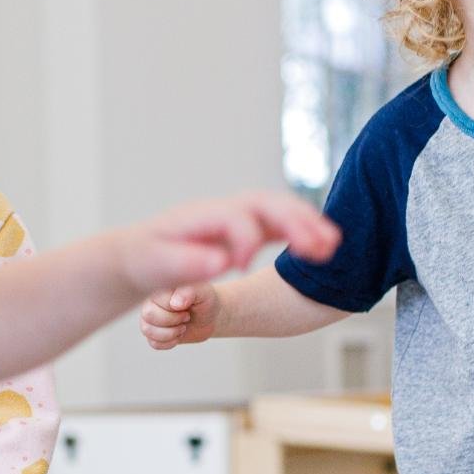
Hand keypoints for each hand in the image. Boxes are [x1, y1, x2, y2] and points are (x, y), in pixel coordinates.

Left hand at [119, 193, 338, 296]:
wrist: (140, 251)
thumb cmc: (146, 258)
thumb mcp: (156, 264)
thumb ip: (186, 264)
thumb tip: (222, 263)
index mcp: (201, 216)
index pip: (234, 217)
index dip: (243, 240)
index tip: (241, 268)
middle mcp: (224, 210)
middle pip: (266, 204)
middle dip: (294, 222)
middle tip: (319, 247)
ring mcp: (238, 216)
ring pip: (279, 210)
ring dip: (307, 224)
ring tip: (333, 245)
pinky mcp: (248, 228)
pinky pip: (281, 222)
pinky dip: (303, 231)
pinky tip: (325, 247)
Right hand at [140, 283, 219, 349]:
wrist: (209, 317)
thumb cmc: (204, 300)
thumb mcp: (203, 292)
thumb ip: (189, 293)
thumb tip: (175, 303)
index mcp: (160, 287)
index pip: (157, 301)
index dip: (175, 309)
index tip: (188, 306)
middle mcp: (151, 301)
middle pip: (149, 315)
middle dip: (172, 321)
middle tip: (186, 317)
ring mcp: (150, 318)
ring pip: (147, 330)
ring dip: (171, 333)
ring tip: (182, 326)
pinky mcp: (153, 333)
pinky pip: (153, 343)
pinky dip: (170, 343)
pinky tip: (178, 335)